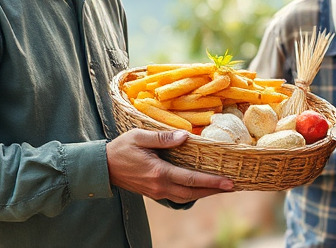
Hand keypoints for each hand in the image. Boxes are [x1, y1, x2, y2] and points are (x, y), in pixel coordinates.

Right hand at [107, 129, 233, 202]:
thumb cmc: (121, 148)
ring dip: (205, 194)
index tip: (229, 182)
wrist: (102, 167)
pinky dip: (192, 193)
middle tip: (233, 187)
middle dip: (214, 191)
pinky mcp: (154, 192)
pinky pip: (178, 196)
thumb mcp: (140, 137)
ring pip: (186, 197)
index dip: (212, 182)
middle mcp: (159, 186)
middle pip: (193, 193)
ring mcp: (156, 191)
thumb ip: (163, 138)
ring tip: (221, 188)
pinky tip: (201, 188)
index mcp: (159, 172)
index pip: (191, 179)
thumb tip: (185, 137)